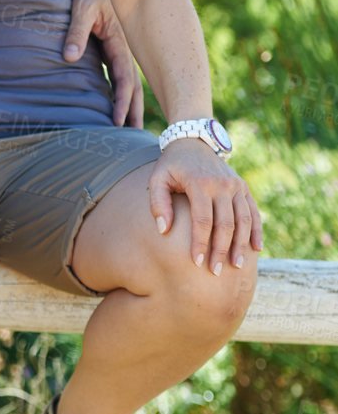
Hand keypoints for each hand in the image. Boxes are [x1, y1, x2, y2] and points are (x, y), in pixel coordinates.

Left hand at [64, 0, 142, 126]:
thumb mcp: (80, 7)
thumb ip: (75, 33)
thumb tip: (68, 58)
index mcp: (119, 42)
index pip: (124, 80)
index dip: (122, 102)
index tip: (117, 123)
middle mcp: (124, 49)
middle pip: (133, 88)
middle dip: (133, 113)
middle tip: (134, 140)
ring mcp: (120, 50)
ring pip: (129, 84)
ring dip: (130, 107)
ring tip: (129, 131)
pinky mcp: (113, 49)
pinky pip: (119, 76)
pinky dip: (122, 94)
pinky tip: (117, 109)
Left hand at [149, 140, 262, 272]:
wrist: (194, 142)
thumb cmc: (172, 165)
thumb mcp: (158, 179)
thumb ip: (157, 203)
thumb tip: (163, 230)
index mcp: (200, 184)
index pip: (203, 221)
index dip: (200, 244)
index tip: (197, 263)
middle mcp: (223, 185)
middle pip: (225, 225)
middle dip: (221, 250)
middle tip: (215, 272)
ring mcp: (236, 186)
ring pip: (244, 221)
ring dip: (241, 245)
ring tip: (237, 266)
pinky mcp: (244, 187)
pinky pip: (254, 212)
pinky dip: (257, 231)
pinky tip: (256, 249)